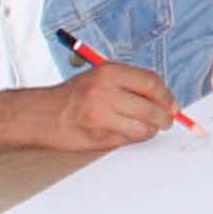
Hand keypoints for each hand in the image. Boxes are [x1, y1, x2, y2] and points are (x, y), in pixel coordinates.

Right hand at [0, 61, 184, 153]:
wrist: (40, 115)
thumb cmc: (73, 96)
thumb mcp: (99, 77)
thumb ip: (130, 84)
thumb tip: (166, 100)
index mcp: (108, 72)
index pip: (151, 83)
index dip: (166, 96)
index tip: (172, 105)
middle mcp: (104, 92)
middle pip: (152, 108)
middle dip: (164, 117)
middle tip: (166, 121)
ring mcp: (100, 116)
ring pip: (143, 128)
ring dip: (149, 131)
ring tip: (145, 128)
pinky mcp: (97, 137)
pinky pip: (128, 140)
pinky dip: (132, 138)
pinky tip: (125, 133)